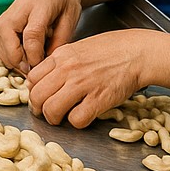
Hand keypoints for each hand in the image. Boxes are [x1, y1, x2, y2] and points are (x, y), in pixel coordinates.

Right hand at [0, 0, 86, 73]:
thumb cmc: (64, 4)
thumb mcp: (70, 21)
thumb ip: (59, 42)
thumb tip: (44, 65)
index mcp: (38, 4)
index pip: (31, 35)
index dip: (35, 56)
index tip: (41, 66)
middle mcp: (14, 10)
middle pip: (9, 43)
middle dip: (23, 62)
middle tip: (37, 69)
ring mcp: (1, 19)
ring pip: (2, 50)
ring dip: (16, 62)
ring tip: (32, 60)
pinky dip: (11, 58)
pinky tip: (25, 55)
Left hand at [26, 31, 153, 127]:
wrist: (138, 53)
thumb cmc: (111, 49)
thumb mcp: (78, 48)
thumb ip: (60, 63)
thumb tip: (45, 79)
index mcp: (60, 56)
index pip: (31, 78)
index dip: (33, 91)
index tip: (40, 97)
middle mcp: (67, 70)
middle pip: (37, 96)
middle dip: (39, 109)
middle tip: (46, 112)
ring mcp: (82, 85)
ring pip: (51, 110)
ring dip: (54, 119)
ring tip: (62, 118)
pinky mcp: (98, 99)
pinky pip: (76, 119)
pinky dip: (76, 122)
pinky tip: (82, 116)